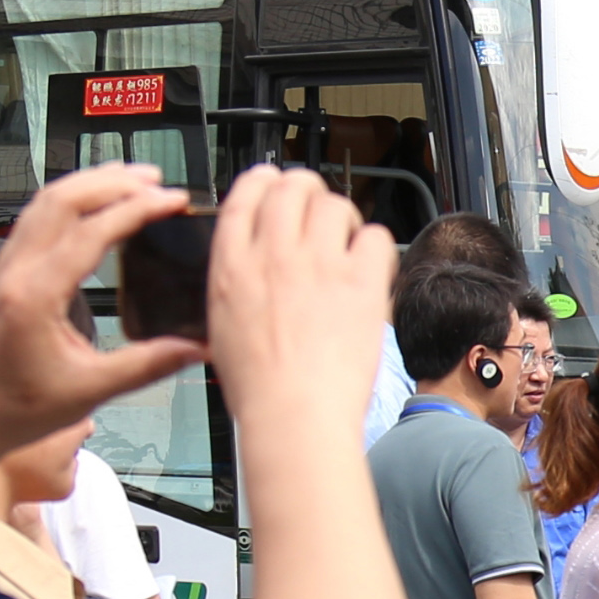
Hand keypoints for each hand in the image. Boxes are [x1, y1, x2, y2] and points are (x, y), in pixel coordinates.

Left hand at [0, 167, 211, 459]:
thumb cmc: (20, 406)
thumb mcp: (91, 390)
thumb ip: (147, 365)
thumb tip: (197, 347)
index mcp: (35, 296)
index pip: (91, 232)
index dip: (136, 210)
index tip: (173, 201)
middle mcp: (16, 272)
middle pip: (63, 200)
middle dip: (113, 182)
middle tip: (156, 180)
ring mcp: (7, 267)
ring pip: (46, 202)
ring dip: (89, 183)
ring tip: (131, 179)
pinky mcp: (8, 270)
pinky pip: (37, 217)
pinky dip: (70, 199)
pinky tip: (93, 202)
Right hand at [201, 160, 394, 455]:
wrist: (295, 418)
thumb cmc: (259, 388)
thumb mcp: (221, 326)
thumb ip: (236, 284)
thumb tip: (251, 266)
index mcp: (232, 265)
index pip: (246, 193)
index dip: (265, 180)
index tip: (276, 184)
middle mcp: (274, 255)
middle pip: (294, 187)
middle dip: (308, 190)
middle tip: (318, 210)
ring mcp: (319, 265)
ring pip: (335, 204)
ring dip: (343, 216)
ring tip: (346, 241)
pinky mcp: (361, 284)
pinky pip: (376, 237)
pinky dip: (375, 245)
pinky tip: (369, 266)